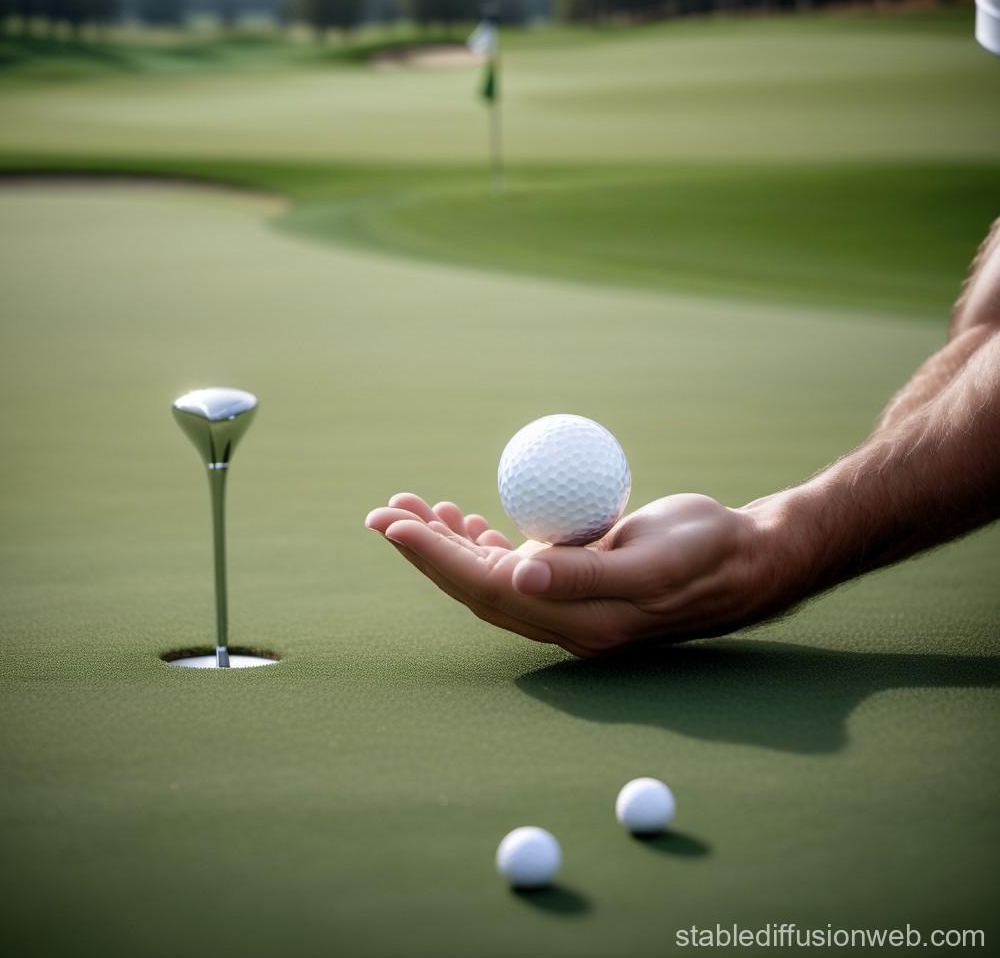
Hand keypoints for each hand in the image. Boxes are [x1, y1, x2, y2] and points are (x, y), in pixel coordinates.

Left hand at [364, 492, 767, 657]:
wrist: (747, 559)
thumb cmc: (707, 553)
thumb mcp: (650, 559)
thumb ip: (585, 573)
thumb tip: (517, 575)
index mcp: (576, 621)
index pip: (485, 589)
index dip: (434, 559)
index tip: (394, 525)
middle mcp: (563, 619)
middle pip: (475, 584)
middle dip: (425, 551)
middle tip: (384, 512)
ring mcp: (568, 602)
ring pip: (490, 574)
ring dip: (448, 543)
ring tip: (412, 509)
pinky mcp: (577, 582)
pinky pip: (516, 563)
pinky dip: (484, 541)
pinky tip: (465, 518)